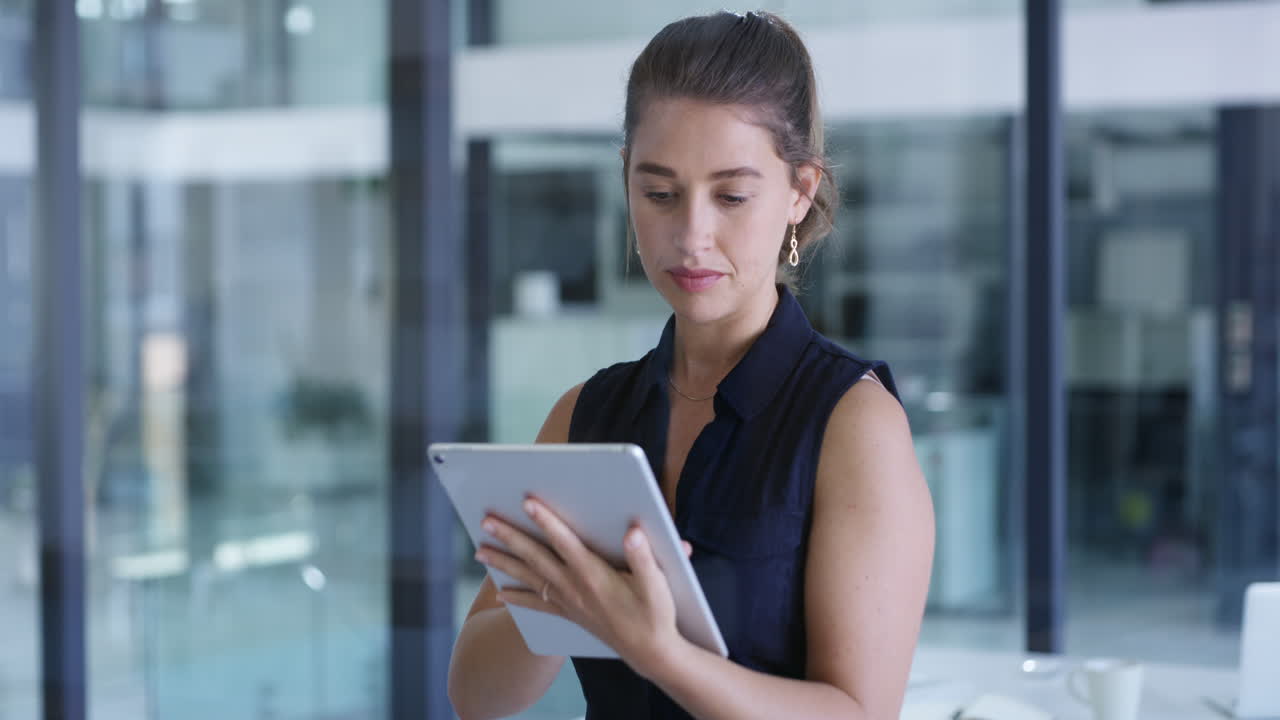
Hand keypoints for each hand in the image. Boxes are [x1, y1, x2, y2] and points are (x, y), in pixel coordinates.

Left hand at [474, 497, 688, 678]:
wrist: (650, 653)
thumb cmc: (655, 614)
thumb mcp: (658, 585)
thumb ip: (644, 558)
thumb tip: (633, 532)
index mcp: (593, 575)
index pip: (564, 542)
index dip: (545, 521)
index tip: (527, 502)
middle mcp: (574, 587)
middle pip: (535, 557)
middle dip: (509, 537)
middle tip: (486, 521)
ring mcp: (568, 601)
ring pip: (529, 578)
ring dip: (503, 563)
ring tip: (480, 551)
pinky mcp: (569, 613)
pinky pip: (536, 603)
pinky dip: (517, 598)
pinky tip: (500, 595)